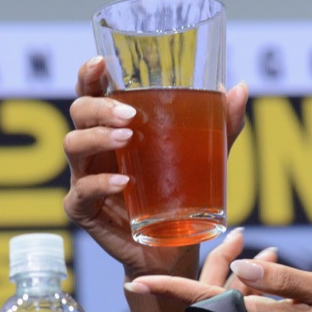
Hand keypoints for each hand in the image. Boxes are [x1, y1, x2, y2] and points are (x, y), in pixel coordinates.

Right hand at [63, 55, 249, 278]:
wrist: (175, 247)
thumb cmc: (183, 193)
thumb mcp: (206, 155)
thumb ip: (220, 123)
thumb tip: (238, 87)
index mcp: (114, 126)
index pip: (93, 92)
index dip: (89, 75)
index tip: (101, 63)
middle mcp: (95, 148)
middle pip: (78, 113)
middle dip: (99, 107)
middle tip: (130, 114)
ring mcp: (85, 177)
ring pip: (73, 146)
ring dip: (98, 138)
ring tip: (127, 138)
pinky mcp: (85, 209)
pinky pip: (82, 192)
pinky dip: (100, 184)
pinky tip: (124, 182)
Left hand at [127, 232, 311, 311]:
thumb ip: (281, 279)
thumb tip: (241, 268)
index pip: (208, 305)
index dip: (171, 291)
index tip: (138, 283)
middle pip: (224, 305)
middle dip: (231, 274)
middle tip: (261, 248)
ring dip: (252, 288)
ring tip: (284, 262)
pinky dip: (262, 304)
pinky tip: (289, 291)